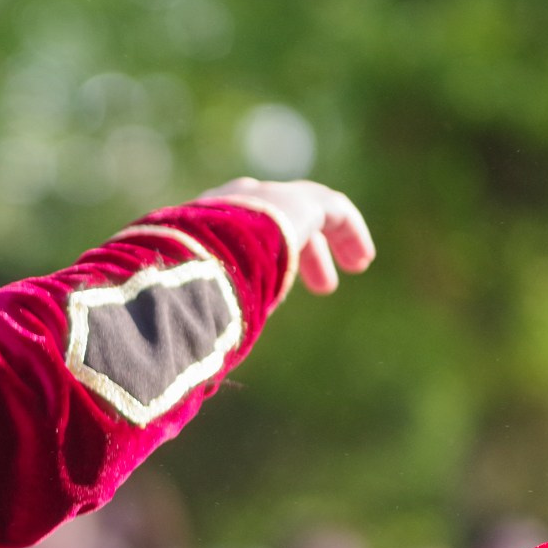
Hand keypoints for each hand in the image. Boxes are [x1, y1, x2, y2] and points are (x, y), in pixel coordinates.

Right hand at [201, 178, 374, 294]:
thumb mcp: (190, 296)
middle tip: (324, 286)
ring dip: (330, 242)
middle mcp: (233, 202)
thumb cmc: (185, 285)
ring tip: (356, 266)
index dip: (267, 259)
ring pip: (308, 212)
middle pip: (277, 219)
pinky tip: (363, 258)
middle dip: (305, 251)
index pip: (239, 233)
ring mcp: (266, 196)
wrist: (199, 251)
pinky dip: (349, 232)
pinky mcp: (298, 200)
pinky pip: (333, 211)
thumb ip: (199, 309)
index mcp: (201, 223)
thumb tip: (194, 350)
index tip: (280, 292)